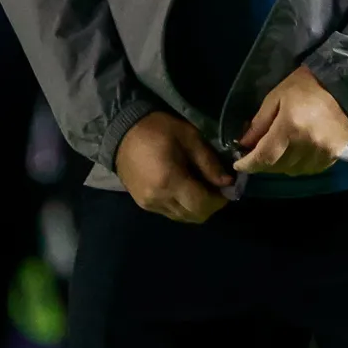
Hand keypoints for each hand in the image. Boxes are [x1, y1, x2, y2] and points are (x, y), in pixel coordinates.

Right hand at [114, 112, 230, 222]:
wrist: (121, 132)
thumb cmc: (157, 130)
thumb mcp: (189, 137)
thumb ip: (209, 162)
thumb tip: (227, 182)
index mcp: (170, 181)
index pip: (203, 204)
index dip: (219, 200)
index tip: (226, 187)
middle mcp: (159, 199)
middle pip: (195, 216)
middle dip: (210, 206)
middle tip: (216, 188)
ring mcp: (149, 204)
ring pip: (183, 217)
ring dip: (196, 208)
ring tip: (200, 188)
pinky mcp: (144, 204)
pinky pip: (170, 213)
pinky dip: (182, 206)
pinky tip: (184, 189)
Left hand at [232, 66, 347, 177]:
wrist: (344, 87)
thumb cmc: (305, 86)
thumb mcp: (276, 97)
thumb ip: (259, 123)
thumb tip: (244, 144)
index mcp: (290, 126)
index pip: (265, 156)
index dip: (249, 164)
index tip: (239, 164)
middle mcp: (307, 143)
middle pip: (278, 166)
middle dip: (263, 163)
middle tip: (256, 155)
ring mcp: (322, 152)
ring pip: (293, 171)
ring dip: (280, 165)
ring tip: (277, 153)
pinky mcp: (333, 156)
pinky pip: (309, 170)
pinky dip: (298, 165)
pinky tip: (295, 154)